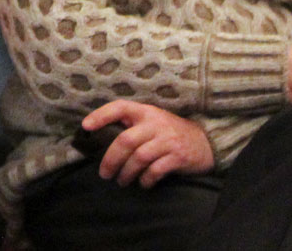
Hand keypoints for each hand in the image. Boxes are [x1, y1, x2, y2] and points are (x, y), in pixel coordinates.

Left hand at [82, 100, 213, 187]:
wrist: (205, 141)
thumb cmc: (170, 132)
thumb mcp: (152, 121)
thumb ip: (132, 126)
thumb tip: (101, 140)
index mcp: (145, 112)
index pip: (119, 107)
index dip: (101, 115)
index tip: (85, 127)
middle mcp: (155, 123)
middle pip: (126, 140)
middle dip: (111, 159)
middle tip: (104, 174)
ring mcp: (168, 140)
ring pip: (139, 157)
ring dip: (126, 173)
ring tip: (121, 181)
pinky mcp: (179, 156)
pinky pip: (156, 170)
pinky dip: (146, 180)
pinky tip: (143, 184)